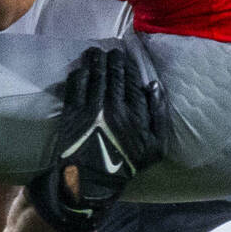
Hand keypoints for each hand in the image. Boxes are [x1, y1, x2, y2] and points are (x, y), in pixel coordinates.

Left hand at [27, 46, 169, 231]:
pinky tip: (79, 67)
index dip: (128, 65)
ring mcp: (91, 109)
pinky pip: (75, 86)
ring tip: (94, 52)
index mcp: (135, 114)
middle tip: (110, 50)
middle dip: (111, 58)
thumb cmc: (126, 163)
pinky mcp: (72, 113)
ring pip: (93, 75)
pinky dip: (77, 73)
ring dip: (94, 59)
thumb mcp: (155, 146)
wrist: (92, 181)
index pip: (132, 80)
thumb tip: (154, 85)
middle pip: (113, 74)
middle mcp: (113, 108)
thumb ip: (159, 114)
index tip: (125, 57)